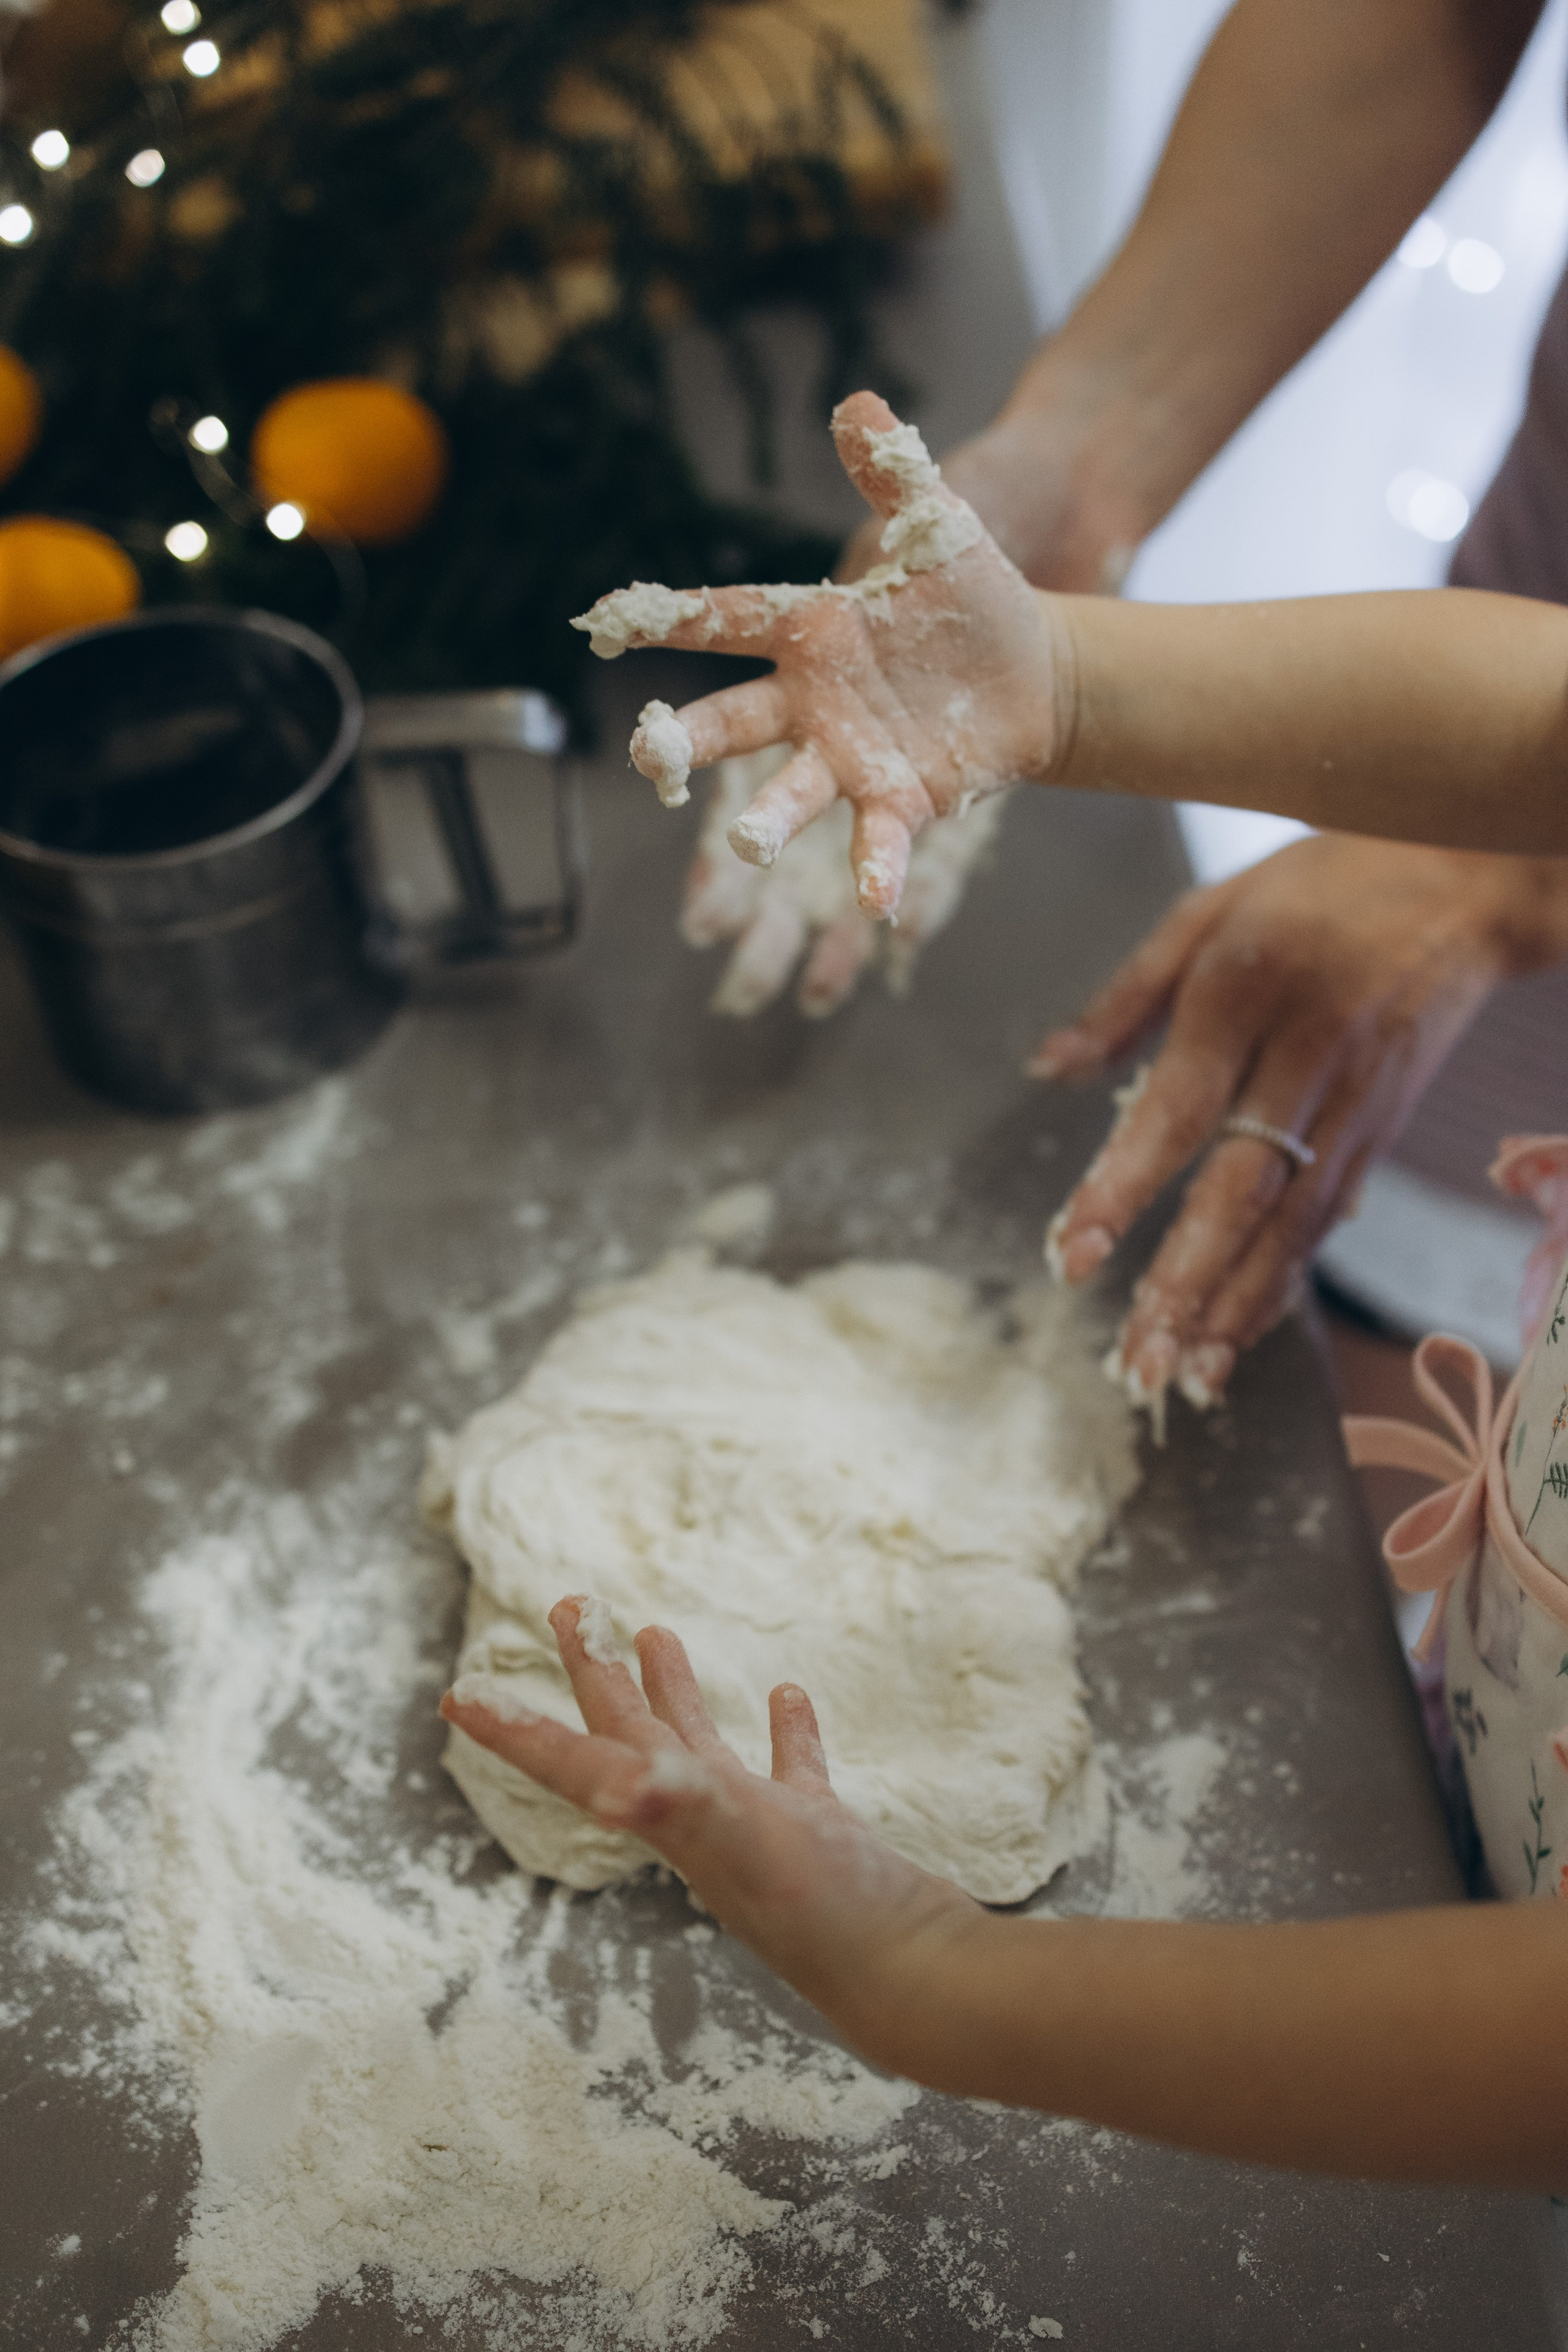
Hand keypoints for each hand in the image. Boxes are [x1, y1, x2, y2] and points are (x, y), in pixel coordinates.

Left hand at [441, 1597, 979, 2064]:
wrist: (911, 1979)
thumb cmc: (824, 1913)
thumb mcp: (745, 1840)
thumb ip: (683, 1806)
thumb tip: (620, 1783)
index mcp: (666, 1817)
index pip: (571, 1760)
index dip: (512, 1729)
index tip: (457, 1695)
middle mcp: (697, 1824)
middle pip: (624, 1734)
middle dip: (592, 1672)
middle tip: (568, 1606)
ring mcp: (756, 1830)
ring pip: (699, 1746)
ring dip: (673, 1691)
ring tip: (656, 1631)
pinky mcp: (817, 1834)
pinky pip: (790, 1769)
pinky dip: (785, 1731)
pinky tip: (788, 1694)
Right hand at [698, 395, 1123, 1016]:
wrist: (1031, 669)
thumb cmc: (968, 596)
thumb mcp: (936, 526)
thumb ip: (893, 473)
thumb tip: (857, 400)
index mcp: (806, 633)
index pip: (722, 621)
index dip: (662, 619)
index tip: (600, 618)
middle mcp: (811, 703)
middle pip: (731, 722)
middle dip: (685, 741)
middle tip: (649, 755)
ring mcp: (849, 757)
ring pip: (791, 793)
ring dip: (767, 822)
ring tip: (748, 850)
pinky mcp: (901, 798)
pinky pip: (879, 839)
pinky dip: (875, 869)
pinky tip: (875, 904)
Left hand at [1035, 837, 1567, 1405]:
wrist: (1468, 875)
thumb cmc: (1318, 886)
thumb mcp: (1209, 908)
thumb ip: (1126, 994)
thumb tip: (1046, 1068)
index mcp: (1249, 987)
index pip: (1180, 1107)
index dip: (1125, 1186)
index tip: (1073, 1253)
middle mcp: (1310, 1053)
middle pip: (1245, 1186)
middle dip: (1187, 1280)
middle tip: (1136, 1356)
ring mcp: (1359, 1098)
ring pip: (1296, 1220)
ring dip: (1238, 1304)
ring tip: (1184, 1373)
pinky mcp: (1388, 1128)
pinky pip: (1329, 1218)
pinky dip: (1284, 1281)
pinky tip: (1238, 1333)